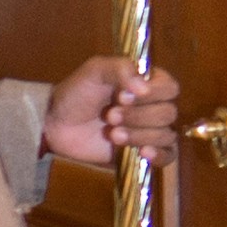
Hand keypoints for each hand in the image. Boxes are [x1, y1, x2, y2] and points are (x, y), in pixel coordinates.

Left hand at [42, 58, 180, 167]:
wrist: (56, 123)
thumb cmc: (78, 92)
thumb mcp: (96, 70)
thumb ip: (121, 69)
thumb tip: (144, 87)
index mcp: (148, 83)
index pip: (170, 88)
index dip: (152, 94)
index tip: (123, 96)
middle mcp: (153, 106)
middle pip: (167, 113)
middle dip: (138, 116)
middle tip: (110, 116)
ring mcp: (149, 131)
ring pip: (165, 134)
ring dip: (139, 135)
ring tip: (112, 134)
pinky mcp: (141, 153)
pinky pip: (167, 156)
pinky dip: (160, 155)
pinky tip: (143, 153)